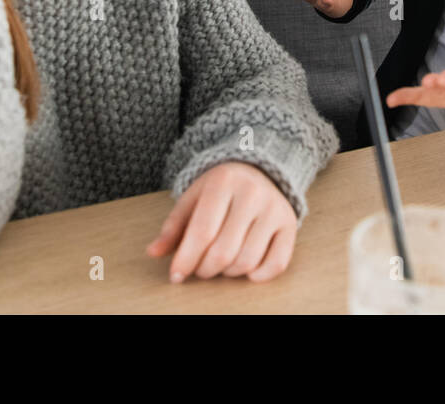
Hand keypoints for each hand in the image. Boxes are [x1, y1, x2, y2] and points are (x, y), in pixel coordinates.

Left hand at [146, 161, 296, 282]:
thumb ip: (173, 226)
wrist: (260, 169)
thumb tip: (154, 252)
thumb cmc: (221, 188)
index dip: (186, 259)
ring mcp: (274, 209)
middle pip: (224, 250)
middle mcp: (252, 193)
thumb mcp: (194, 197)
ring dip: (228, 273)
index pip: (202, 231)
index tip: (176, 275)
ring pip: (248, 260)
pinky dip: (259, 275)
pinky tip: (247, 273)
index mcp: (223, 182)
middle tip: (199, 269)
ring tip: (220, 266)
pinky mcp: (290, 223)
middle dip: (205, 269)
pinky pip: (277, 262)